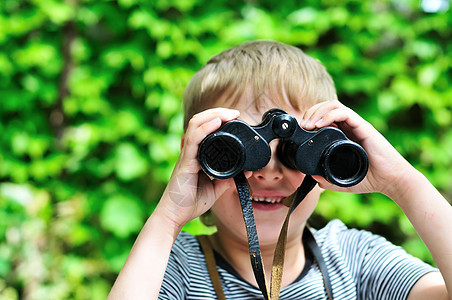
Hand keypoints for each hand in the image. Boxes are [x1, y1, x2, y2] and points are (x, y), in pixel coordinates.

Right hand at [156, 108, 240, 228]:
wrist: (175, 216)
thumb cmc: (189, 202)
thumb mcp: (215, 188)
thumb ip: (228, 178)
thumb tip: (245, 170)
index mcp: (196, 155)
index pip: (204, 128)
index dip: (218, 119)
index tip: (235, 118)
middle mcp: (190, 151)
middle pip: (200, 121)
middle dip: (218, 112)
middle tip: (235, 113)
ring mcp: (186, 155)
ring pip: (196, 124)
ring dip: (214, 115)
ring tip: (229, 114)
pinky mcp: (185, 162)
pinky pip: (194, 139)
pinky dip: (206, 128)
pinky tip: (217, 122)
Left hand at [300, 100, 412, 196]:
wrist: (392, 181)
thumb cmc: (370, 179)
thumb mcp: (342, 180)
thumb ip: (327, 179)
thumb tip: (312, 177)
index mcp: (343, 134)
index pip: (324, 116)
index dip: (310, 119)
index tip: (301, 131)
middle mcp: (349, 126)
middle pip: (326, 107)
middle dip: (310, 113)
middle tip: (302, 126)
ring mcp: (356, 125)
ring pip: (333, 105)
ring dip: (317, 111)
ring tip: (308, 125)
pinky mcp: (364, 127)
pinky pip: (344, 112)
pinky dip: (329, 115)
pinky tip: (319, 125)